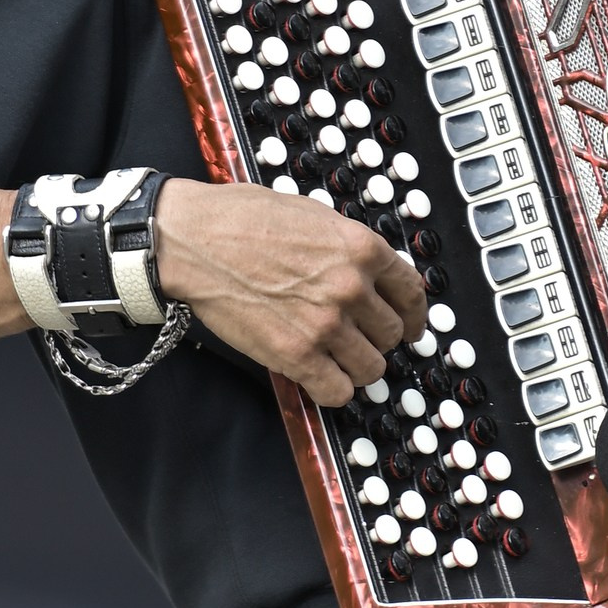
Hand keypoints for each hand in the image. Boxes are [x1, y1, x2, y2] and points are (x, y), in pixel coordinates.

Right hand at [152, 178, 424, 404]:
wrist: (192, 240)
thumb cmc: (241, 220)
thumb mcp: (312, 216)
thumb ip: (347, 247)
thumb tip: (371, 273)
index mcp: (360, 248)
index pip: (412, 293)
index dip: (414, 315)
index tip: (411, 325)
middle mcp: (351, 287)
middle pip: (392, 334)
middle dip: (378, 339)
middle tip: (359, 338)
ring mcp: (326, 325)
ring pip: (371, 368)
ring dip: (357, 367)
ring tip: (337, 359)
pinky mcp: (296, 355)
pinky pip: (337, 392)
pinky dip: (332, 390)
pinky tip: (319, 378)